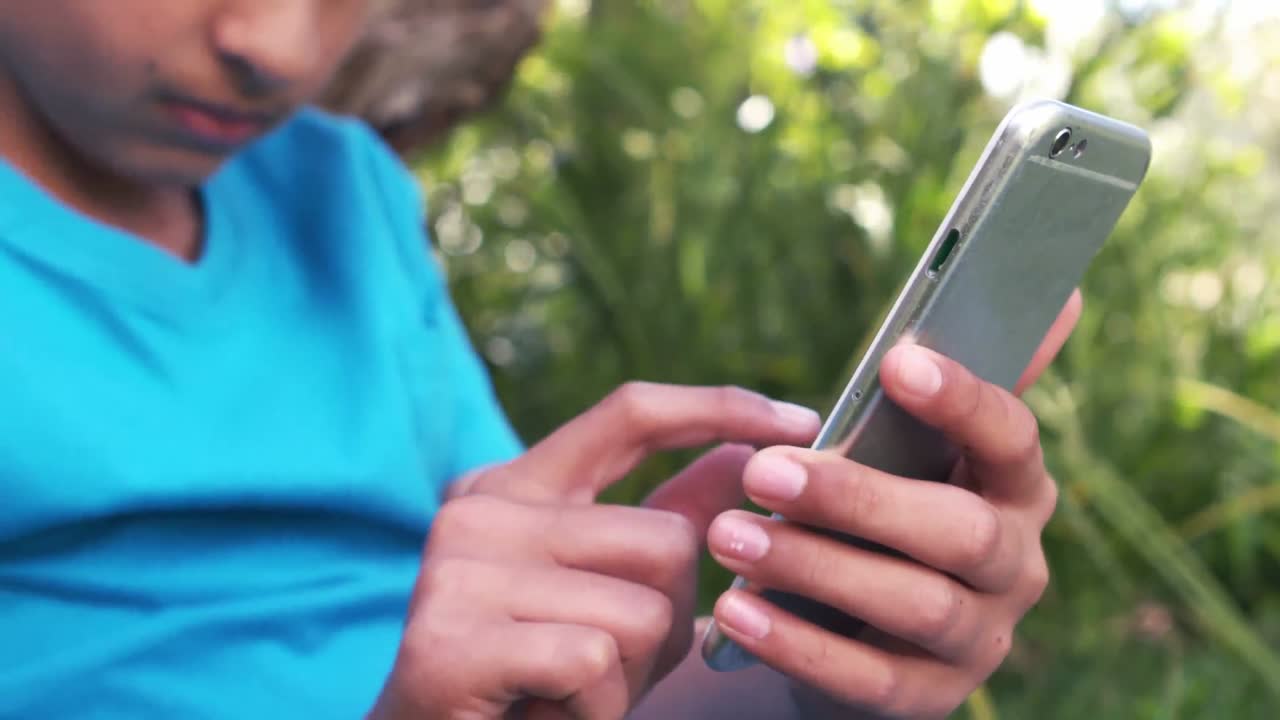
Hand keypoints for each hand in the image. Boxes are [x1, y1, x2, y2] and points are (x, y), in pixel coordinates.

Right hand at [370, 383, 820, 719]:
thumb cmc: (537, 682)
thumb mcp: (614, 595)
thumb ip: (668, 520)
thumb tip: (745, 451)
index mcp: (513, 485)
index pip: (630, 413)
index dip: (720, 407)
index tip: (801, 419)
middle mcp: (479, 510)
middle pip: (665, 538)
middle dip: (667, 621)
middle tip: (602, 666)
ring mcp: (458, 570)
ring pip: (642, 608)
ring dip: (632, 676)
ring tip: (569, 693)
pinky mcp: (450, 639)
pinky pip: (594, 661)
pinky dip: (594, 710)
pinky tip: (544, 714)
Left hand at [704, 292, 1082, 718]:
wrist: (864, 626)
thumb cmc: (883, 509)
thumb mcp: (909, 448)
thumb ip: (954, 383)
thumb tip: (1055, 289)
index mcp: (1015, 486)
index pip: (1012, 438)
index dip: (962, 401)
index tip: (896, 360)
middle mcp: (1015, 564)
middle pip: (960, 533)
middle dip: (859, 499)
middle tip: (764, 472)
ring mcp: (977, 639)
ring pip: (913, 604)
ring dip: (816, 567)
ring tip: (729, 536)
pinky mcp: (927, 698)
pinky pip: (866, 676)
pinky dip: (796, 643)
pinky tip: (733, 612)